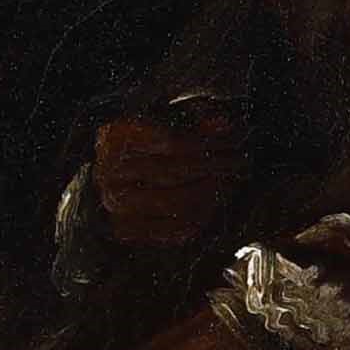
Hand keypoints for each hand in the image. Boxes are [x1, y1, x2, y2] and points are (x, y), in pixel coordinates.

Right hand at [90, 106, 244, 247]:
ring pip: (178, 203)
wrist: (110, 176)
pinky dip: (203, 216)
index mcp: (115, 138)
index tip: (236, 137)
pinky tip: (217, 201)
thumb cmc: (142, 141)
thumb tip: (223, 125)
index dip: (209, 141)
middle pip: (176, 172)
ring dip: (213, 192)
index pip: (173, 141)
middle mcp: (109, 173)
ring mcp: (115, 205)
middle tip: (240, 160)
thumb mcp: (164, 119)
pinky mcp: (126, 230)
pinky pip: (174, 229)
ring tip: (232, 179)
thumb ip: (193, 120)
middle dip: (216, 166)